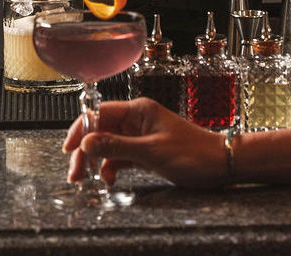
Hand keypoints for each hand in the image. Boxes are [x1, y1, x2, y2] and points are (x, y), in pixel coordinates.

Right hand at [62, 98, 228, 187]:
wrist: (220, 164)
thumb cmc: (193, 154)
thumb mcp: (151, 152)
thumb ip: (116, 146)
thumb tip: (86, 143)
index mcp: (138, 110)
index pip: (99, 113)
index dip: (81, 130)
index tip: (69, 149)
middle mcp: (137, 119)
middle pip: (100, 130)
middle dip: (86, 150)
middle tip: (76, 173)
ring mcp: (140, 134)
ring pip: (108, 144)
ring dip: (97, 160)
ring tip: (88, 180)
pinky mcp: (145, 149)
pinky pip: (120, 155)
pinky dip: (112, 166)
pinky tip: (110, 178)